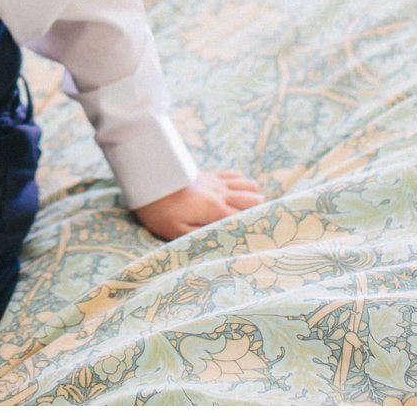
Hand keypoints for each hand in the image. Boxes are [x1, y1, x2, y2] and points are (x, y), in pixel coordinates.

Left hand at [134, 170, 264, 240]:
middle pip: (252, 199)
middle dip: (260, 210)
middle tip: (264, 223)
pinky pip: (232, 175)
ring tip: (254, 209)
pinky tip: (239, 190)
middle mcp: (219, 193)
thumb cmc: (158, 210)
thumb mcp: (177, 232)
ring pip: (246, 184)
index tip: (270, 235)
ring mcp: (214, 182)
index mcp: (214, 209)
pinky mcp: (207, 175)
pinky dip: (241, 182)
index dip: (258, 226)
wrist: (146, 179)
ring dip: (253, 195)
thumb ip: (203, 236)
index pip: (246, 218)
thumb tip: (225, 241)